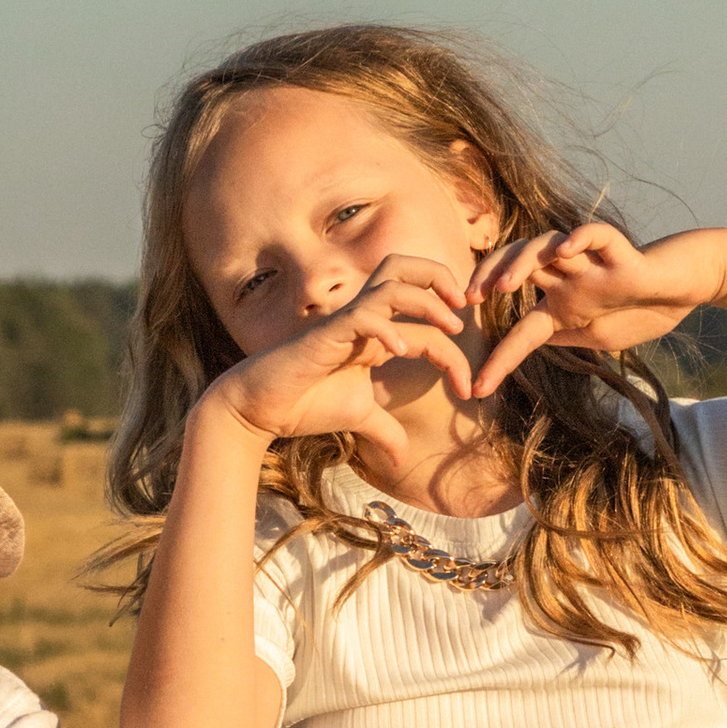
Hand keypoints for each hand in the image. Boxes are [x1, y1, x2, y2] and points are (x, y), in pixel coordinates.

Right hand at [200, 255, 473, 465]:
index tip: (467, 388)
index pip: (425, 323)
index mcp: (373, 332)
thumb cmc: (305, 407)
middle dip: (441, 277)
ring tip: (449, 327)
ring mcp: (344, 321)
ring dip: (428, 300)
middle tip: (464, 307)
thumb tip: (404, 460)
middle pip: (404, 267)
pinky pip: (365, 315)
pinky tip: (400, 352)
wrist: (259, 409)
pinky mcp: (327, 333)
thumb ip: (386, 430)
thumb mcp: (359, 417)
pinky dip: (388, 328)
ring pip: (393, 284)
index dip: (454, 352)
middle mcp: (361, 318)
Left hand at [465, 225, 726, 396]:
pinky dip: (581, 237)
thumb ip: (564, 337)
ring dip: (521, 263)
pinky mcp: (624, 253)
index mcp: (560, 304)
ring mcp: (593, 264)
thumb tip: (527, 347)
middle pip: (518, 267)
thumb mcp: (598, 336)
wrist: (690, 285)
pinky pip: (598, 235)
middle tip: (467, 301)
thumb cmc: (644, 308)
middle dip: (487, 279)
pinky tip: (566, 248)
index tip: (476, 390)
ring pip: (547, 247)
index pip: (519, 330)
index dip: (498, 360)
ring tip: (504, 287)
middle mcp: (569, 279)